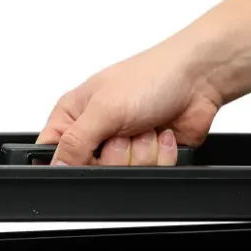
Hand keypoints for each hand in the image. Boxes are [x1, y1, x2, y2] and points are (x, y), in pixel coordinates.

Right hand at [36, 43, 221, 165]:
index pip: (53, 153)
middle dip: (116, 153)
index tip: (88, 151)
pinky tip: (162, 133)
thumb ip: (75, 141)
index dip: (68, 161)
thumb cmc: (151, 76)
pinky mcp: (151, 156)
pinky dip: (162, 155)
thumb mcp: (104, 107)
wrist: (198, 78)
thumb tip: (56, 167)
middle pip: (93, 171)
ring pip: (124, 173)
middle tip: (125, 129)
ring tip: (147, 125)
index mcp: (75, 114)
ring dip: (142, 151)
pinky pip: (151, 174)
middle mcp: (99, 131)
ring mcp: (126, 145)